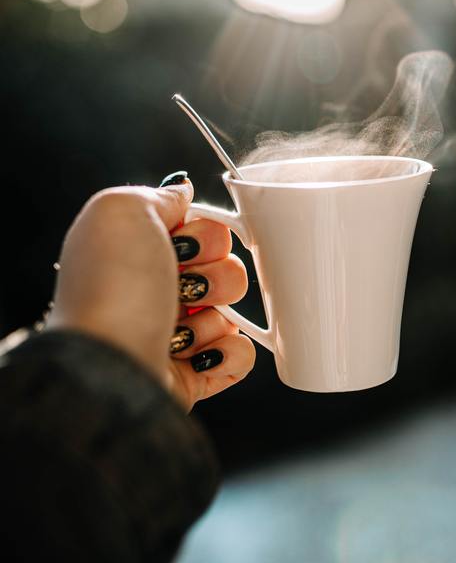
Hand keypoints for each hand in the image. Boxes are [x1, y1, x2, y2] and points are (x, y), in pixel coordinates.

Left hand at [47, 174, 254, 409]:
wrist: (109, 366)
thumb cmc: (111, 288)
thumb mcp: (121, 211)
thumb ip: (158, 195)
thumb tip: (183, 189)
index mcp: (141, 252)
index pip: (203, 229)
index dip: (204, 234)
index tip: (182, 243)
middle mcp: (158, 291)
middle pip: (225, 266)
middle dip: (212, 275)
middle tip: (180, 286)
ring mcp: (177, 333)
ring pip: (233, 311)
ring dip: (212, 318)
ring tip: (177, 330)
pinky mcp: (195, 373)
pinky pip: (240, 354)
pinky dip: (228, 355)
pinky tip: (198, 356)